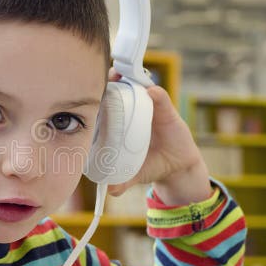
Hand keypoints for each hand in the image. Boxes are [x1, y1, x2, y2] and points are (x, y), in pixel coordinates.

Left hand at [106, 68, 211, 204]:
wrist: (177, 167)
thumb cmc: (150, 165)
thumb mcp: (134, 173)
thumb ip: (122, 180)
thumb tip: (111, 191)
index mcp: (122, 123)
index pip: (108, 103)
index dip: (98, 94)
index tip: (88, 91)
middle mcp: (135, 112)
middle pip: (121, 88)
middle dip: (111, 80)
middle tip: (103, 77)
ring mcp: (151, 109)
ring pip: (140, 87)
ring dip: (131, 79)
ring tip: (120, 75)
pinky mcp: (168, 111)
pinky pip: (161, 98)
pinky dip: (155, 93)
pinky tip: (151, 92)